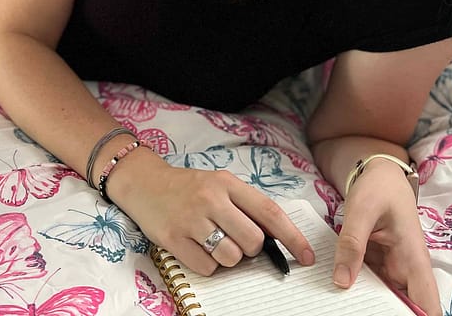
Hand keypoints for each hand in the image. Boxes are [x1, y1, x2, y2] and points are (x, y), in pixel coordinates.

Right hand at [106, 150, 314, 275]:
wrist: (144, 183)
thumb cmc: (188, 186)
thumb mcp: (218, 184)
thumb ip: (245, 205)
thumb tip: (276, 239)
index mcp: (227, 183)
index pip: (269, 213)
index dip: (293, 237)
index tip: (307, 256)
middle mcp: (211, 199)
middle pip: (253, 241)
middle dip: (251, 249)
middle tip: (236, 240)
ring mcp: (191, 219)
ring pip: (231, 257)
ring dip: (228, 257)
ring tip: (212, 241)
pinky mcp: (173, 238)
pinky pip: (207, 268)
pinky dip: (207, 265)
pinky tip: (196, 247)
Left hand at [333, 160, 439, 315]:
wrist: (378, 174)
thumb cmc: (378, 187)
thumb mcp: (361, 211)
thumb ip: (352, 244)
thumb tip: (342, 281)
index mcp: (414, 259)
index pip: (429, 305)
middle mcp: (407, 270)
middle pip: (405, 308)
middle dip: (382, 312)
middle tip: (352, 312)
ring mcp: (392, 269)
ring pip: (386, 300)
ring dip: (369, 304)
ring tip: (344, 306)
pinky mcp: (378, 266)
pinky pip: (371, 286)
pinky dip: (358, 291)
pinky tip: (341, 292)